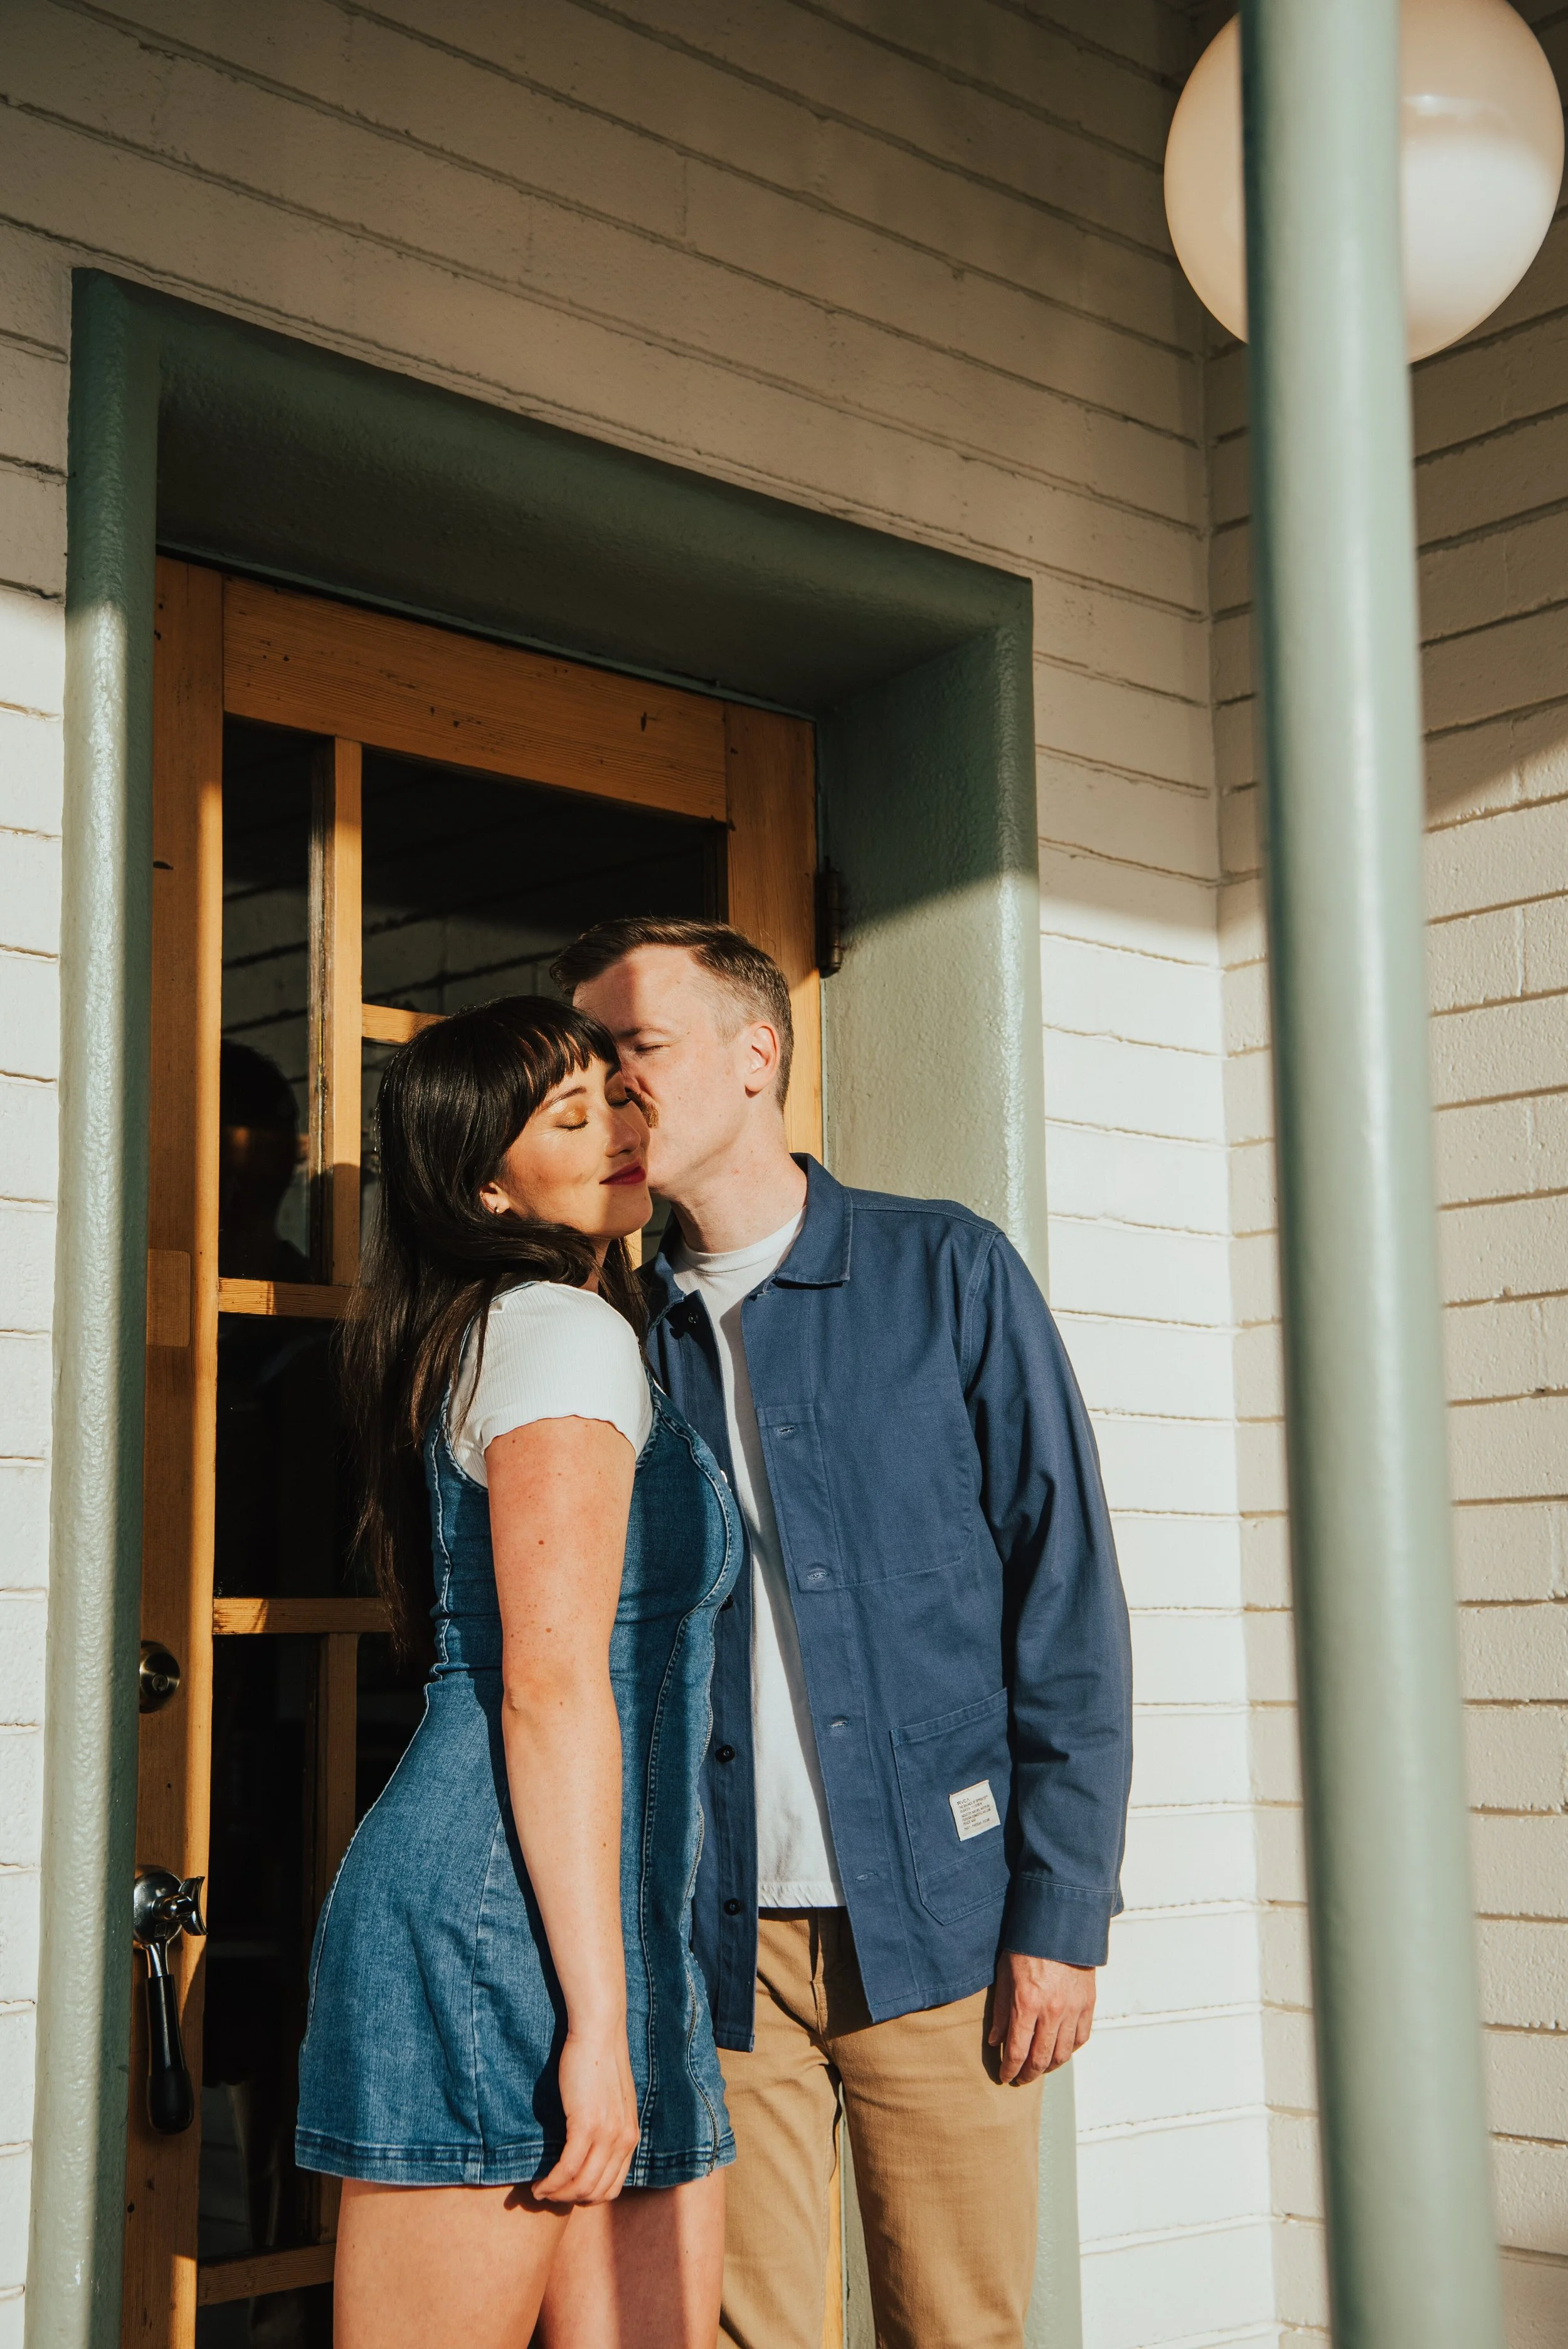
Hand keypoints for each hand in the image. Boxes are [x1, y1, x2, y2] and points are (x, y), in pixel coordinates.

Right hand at [532, 2021, 640, 2204]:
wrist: (599, 2032)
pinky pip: (567, 2168)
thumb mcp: (613, 2101)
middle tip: (548, 2196)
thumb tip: (591, 2150)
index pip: (613, 2186)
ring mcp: (607, 2135)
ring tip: (540, 2191)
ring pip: (581, 2185)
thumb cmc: (600, 2062)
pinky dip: (551, 2182)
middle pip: (597, 2192)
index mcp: (630, 2136)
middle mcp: (623, 2140)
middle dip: (570, 2199)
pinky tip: (539, 2184)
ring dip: (558, 2195)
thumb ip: (609, 2126)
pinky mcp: (586, 2125)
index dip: (587, 2197)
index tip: (566, 2193)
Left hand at [988, 1951, 1095, 2084]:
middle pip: (1040, 2058)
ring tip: (1039, 2068)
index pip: (1017, 2051)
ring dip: (1049, 2067)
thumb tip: (995, 2041)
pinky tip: (1060, 2051)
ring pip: (1063, 2054)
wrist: (1059, 1926)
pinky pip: (1081, 2038)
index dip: (1009, 2069)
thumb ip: (1001, 2011)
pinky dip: (1070, 2050)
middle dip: (1028, 2074)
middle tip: (1020, 2078)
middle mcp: (1052, 2011)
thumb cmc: (1027, 1947)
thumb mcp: (1004, 1975)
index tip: (1005, 2077)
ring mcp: (1073, 2009)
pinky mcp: (1088, 2004)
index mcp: (1027, 2004)